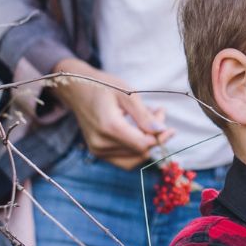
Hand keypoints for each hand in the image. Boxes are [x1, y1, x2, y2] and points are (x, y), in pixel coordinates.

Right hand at [52, 57, 169, 168]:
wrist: (76, 89)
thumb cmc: (102, 86)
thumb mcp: (127, 93)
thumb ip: (144, 115)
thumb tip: (161, 131)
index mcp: (109, 126)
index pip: (143, 144)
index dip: (160, 137)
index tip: (168, 124)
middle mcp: (101, 143)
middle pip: (140, 152)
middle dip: (155, 137)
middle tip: (158, 114)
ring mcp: (98, 151)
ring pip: (135, 158)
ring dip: (147, 143)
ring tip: (149, 121)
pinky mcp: (98, 153)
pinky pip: (125, 160)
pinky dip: (136, 149)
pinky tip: (138, 131)